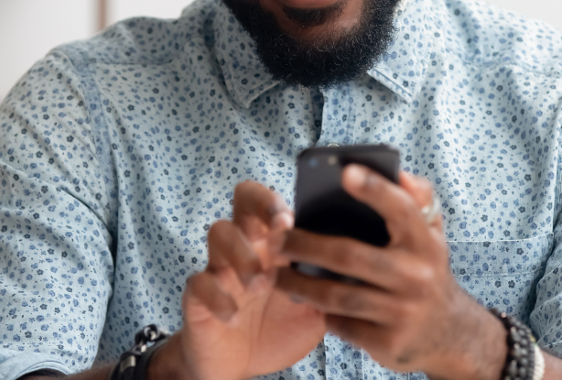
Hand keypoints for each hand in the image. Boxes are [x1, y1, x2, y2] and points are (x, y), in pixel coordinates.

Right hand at [157, 181, 325, 379]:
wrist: (242, 366)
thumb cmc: (280, 326)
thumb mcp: (315, 306)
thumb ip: (331, 284)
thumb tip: (363, 265)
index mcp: (274, 242)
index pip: (271, 200)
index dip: (277, 201)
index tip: (291, 219)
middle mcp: (246, 245)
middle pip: (242, 199)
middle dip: (259, 205)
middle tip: (277, 229)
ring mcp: (219, 267)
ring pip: (219, 232)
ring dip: (241, 254)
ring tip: (259, 284)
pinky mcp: (198, 296)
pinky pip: (199, 283)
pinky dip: (217, 298)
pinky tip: (234, 317)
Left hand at [275, 167, 503, 379]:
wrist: (449, 334)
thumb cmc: (426, 269)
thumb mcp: (432, 233)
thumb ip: (418, 199)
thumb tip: (399, 174)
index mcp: (425, 243)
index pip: (402, 209)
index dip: (375, 189)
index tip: (345, 171)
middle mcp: (416, 276)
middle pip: (349, 256)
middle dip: (305, 245)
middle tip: (276, 239)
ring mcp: (402, 312)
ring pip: (337, 295)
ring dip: (298, 284)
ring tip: (275, 273)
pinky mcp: (386, 342)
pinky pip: (340, 324)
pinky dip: (320, 312)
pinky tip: (307, 301)